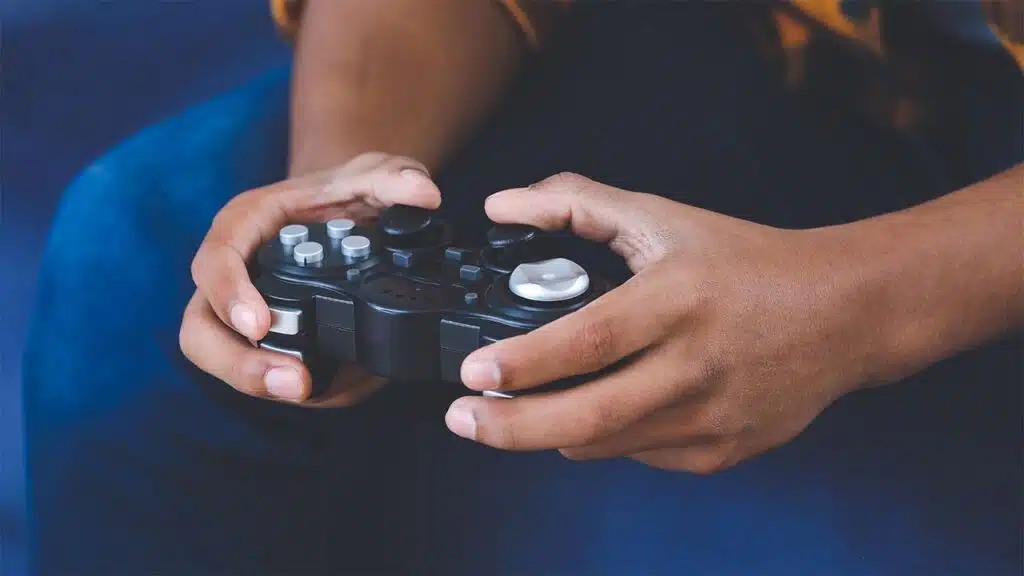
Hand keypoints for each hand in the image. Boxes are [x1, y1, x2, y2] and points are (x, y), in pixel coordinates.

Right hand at [180, 153, 440, 405]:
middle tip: (293, 382)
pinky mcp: (272, 344)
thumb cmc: (344, 195)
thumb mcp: (372, 176)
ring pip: (226, 360)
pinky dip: (304, 386)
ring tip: (311, 390)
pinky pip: (270, 374)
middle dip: (239, 363)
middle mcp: (234, 275)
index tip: (259, 323)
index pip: (216, 259)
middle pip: (203, 328)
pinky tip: (344, 384)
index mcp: (245, 226)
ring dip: (263, 384)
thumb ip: (395, 178)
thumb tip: (424, 195)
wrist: (349, 216)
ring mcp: (247, 314)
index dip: (229, 294)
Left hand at [445, 173, 885, 472]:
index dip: (525, 362)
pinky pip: (640, 454)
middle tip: (461, 419)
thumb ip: (576, 204)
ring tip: (509, 413)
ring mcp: (713, 418)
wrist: (842, 313)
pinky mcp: (724, 451)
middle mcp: (697, 366)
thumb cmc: (746, 262)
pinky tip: (593, 412)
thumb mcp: (662, 218)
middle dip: (510, 427)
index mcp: (678, 300)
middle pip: (589, 417)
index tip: (472, 371)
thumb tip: (502, 206)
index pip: (589, 340)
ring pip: (606, 444)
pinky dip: (603, 438)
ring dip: (547, 433)